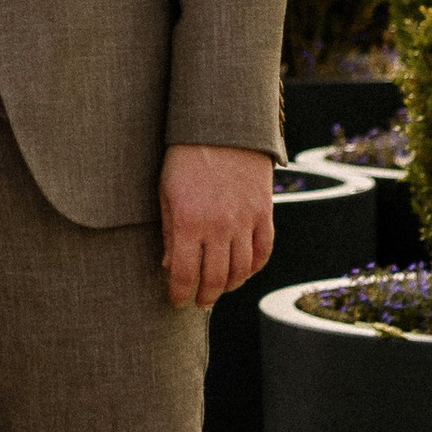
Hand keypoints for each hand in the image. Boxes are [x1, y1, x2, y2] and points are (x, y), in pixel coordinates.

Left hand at [160, 146, 273, 310]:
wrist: (222, 129)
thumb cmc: (185, 159)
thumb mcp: (167, 194)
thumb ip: (170, 233)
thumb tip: (170, 266)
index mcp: (189, 222)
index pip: (185, 274)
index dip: (180, 293)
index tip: (177, 301)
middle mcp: (219, 227)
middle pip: (215, 278)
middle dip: (205, 296)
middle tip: (199, 302)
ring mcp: (245, 221)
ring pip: (242, 270)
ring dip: (230, 286)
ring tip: (219, 290)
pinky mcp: (264, 213)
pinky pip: (263, 251)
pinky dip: (254, 268)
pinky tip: (244, 272)